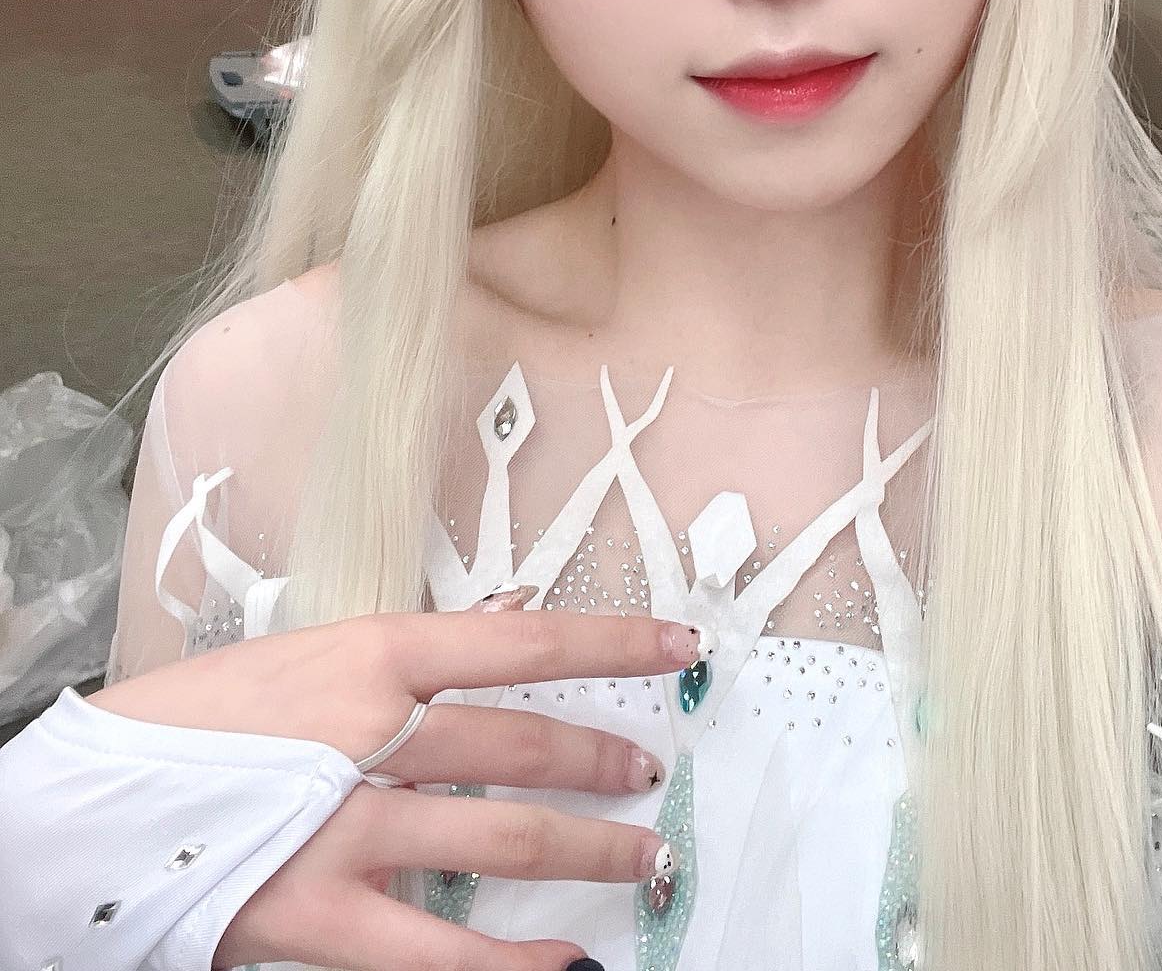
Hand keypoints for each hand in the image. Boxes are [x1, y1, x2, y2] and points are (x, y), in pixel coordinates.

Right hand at [87, 607, 701, 969]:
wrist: (94, 803)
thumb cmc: (204, 718)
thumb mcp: (312, 653)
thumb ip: (417, 647)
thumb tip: (508, 616)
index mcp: (373, 655)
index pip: (525, 639)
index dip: (613, 642)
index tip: (676, 646)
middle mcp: (374, 735)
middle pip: (526, 742)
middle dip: (605, 757)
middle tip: (651, 769)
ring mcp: (350, 829)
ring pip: (505, 835)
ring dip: (589, 847)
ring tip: (644, 855)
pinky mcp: (322, 917)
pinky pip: (441, 948)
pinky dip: (512, 961)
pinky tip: (564, 964)